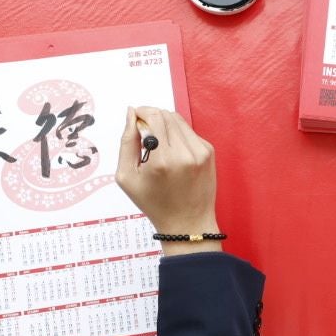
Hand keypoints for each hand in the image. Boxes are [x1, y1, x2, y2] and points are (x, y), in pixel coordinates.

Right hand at [116, 107, 221, 256]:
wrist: (187, 223)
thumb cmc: (154, 203)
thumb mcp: (127, 177)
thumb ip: (126, 142)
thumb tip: (131, 113)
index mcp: (161, 161)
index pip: (153, 117)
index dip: (141, 113)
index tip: (135, 120)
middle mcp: (183, 154)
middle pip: (165, 115)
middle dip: (151, 117)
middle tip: (145, 134)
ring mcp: (200, 152)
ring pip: (178, 120)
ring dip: (164, 124)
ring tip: (158, 144)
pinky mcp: (209, 152)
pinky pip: (189, 131)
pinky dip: (177, 135)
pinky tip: (173, 152)